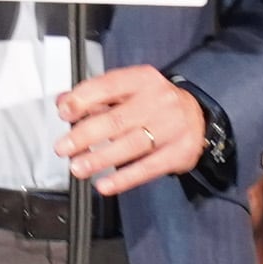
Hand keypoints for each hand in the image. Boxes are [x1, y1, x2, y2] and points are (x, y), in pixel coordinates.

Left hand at [53, 65, 204, 193]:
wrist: (198, 116)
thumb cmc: (155, 103)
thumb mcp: (129, 90)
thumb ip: (95, 96)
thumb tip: (64, 103)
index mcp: (142, 79)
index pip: (109, 86)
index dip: (83, 99)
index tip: (64, 112)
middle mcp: (159, 100)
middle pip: (117, 119)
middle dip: (85, 135)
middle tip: (64, 147)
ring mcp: (172, 127)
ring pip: (131, 145)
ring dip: (100, 159)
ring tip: (78, 167)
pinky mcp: (179, 152)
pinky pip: (148, 168)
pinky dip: (124, 178)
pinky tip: (105, 184)